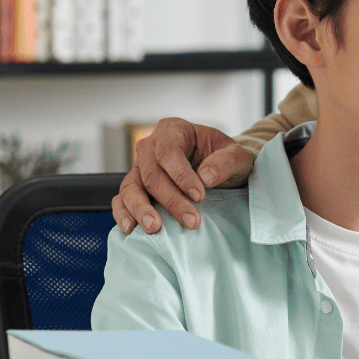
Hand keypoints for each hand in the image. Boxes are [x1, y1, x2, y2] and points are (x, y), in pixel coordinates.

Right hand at [111, 117, 255, 233]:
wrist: (219, 167)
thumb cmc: (225, 158)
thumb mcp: (237, 155)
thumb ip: (225, 162)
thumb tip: (205, 177)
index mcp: (173, 130)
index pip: (169, 151)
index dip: (181, 175)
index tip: (200, 196)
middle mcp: (150, 146)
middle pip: (151, 173)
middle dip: (170, 200)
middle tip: (192, 221)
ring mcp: (140, 167)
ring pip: (131, 187)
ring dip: (141, 209)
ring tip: (155, 228)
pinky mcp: (136, 186)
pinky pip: (121, 199)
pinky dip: (123, 213)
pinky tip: (130, 228)